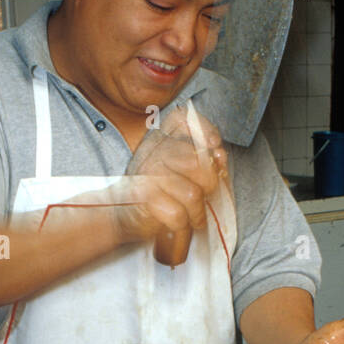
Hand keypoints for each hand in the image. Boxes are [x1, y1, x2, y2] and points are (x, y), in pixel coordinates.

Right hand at [117, 108, 226, 262]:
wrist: (122, 216)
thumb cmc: (157, 194)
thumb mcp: (179, 171)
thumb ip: (202, 160)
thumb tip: (220, 156)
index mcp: (160, 139)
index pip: (181, 118)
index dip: (204, 128)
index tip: (215, 145)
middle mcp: (152, 151)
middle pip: (198, 162)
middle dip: (210, 184)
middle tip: (205, 196)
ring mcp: (147, 173)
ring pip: (192, 194)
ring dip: (198, 213)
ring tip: (194, 218)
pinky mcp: (143, 197)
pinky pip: (178, 214)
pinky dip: (182, 225)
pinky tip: (179, 224)